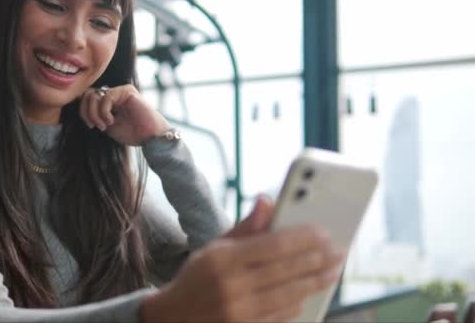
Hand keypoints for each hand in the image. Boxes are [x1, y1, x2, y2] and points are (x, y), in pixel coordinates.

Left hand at [79, 84, 170, 145]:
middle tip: (96, 125)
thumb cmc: (133, 133)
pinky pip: (106, 96)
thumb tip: (82, 107)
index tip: (91, 126)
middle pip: (88, 94)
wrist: (150, 137)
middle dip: (87, 112)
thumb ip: (96, 115)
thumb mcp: (107, 125)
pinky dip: (104, 111)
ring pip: (95, 95)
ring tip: (104, 125)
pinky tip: (111, 121)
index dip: (84, 111)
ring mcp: (120, 91)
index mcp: (109, 102)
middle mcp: (114, 94)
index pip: (88, 98)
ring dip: (95, 113)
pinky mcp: (127, 91)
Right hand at [140, 196, 345, 322]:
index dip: (303, 238)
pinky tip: (310, 291)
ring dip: (316, 282)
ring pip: (290, 295)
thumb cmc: (199, 276)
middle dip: (318, 259)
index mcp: (223, 258)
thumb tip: (268, 201)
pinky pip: (282, 316)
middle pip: (286, 271)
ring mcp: (239, 312)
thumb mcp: (215, 247)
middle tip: (338, 251)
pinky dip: (299, 301)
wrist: (174, 317)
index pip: (273, 245)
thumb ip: (245, 226)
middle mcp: (231, 286)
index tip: (324, 231)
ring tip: (333, 270)